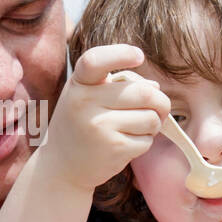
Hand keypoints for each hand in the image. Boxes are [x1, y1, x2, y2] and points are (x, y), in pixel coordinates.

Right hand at [39, 44, 168, 191]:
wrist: (61, 167)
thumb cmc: (80, 125)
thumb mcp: (87, 97)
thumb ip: (117, 86)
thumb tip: (155, 87)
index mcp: (78, 83)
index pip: (96, 60)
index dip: (121, 54)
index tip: (139, 56)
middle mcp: (85, 102)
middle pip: (144, 93)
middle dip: (160, 101)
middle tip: (159, 108)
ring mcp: (99, 126)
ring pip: (151, 118)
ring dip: (153, 124)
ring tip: (136, 128)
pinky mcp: (113, 149)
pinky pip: (147, 140)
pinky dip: (144, 142)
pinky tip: (126, 144)